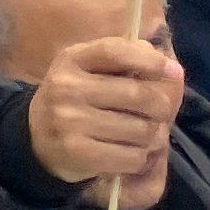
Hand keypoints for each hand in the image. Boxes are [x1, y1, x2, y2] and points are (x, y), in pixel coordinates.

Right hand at [21, 27, 183, 193]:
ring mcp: (70, 121)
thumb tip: (170, 69)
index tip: (172, 71)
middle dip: (160, 107)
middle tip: (159, 114)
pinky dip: (140, 158)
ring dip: (151, 136)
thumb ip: (125, 61)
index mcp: (72, 59)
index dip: (149, 60)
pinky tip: (127, 153)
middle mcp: (67, 87)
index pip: (115, 51)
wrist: (37, 138)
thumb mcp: (90, 70)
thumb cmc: (77, 99)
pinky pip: (133, 157)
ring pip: (141, 130)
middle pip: (138, 95)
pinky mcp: (77, 152)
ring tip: (139, 136)